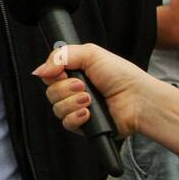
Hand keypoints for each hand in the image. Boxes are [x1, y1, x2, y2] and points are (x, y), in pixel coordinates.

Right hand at [32, 43, 146, 137]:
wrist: (138, 99)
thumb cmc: (121, 76)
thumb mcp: (90, 53)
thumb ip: (60, 55)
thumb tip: (39, 70)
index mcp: (74, 74)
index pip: (49, 76)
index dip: (53, 75)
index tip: (64, 73)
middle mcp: (74, 92)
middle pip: (50, 92)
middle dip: (65, 89)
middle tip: (83, 86)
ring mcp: (77, 109)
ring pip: (56, 108)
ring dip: (72, 103)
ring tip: (90, 99)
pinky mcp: (83, 126)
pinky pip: (66, 124)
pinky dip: (76, 117)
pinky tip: (88, 113)